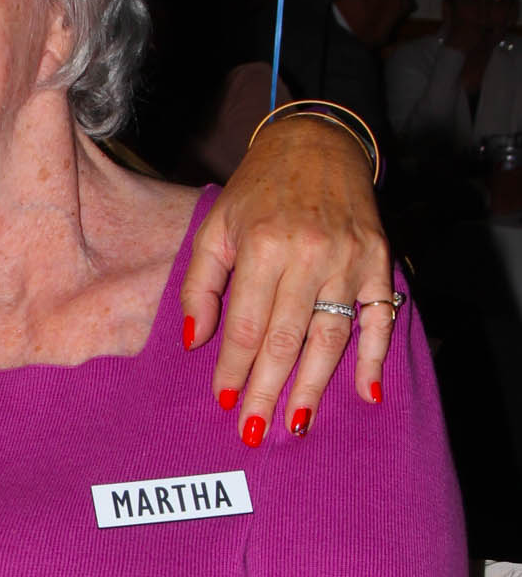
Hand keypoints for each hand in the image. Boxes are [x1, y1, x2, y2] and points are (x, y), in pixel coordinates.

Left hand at [182, 118, 393, 439]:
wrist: (317, 144)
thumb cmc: (258, 191)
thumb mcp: (215, 227)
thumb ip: (200, 285)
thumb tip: (195, 341)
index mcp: (264, 246)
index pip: (247, 325)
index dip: (234, 368)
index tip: (224, 401)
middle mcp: (310, 254)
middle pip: (286, 339)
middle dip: (268, 390)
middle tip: (254, 432)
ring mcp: (350, 260)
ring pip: (331, 336)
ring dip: (314, 385)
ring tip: (296, 424)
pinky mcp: (380, 261)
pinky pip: (380, 317)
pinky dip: (375, 356)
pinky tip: (366, 392)